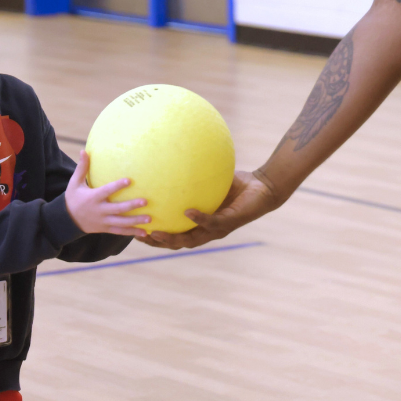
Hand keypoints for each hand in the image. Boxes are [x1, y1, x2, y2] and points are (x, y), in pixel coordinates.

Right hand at [64, 150, 149, 237]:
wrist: (66, 221)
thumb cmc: (73, 198)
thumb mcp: (74, 183)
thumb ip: (82, 168)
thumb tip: (84, 150)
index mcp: (93, 198)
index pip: (107, 191)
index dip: (117, 186)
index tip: (129, 180)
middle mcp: (100, 211)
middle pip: (118, 209)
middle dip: (132, 205)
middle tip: (145, 201)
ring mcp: (103, 222)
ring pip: (121, 223)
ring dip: (136, 221)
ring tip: (150, 218)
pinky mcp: (106, 229)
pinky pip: (120, 232)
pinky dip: (132, 233)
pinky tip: (144, 233)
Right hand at [137, 170, 278, 249]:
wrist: (263, 188)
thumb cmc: (237, 184)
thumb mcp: (211, 179)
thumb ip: (194, 174)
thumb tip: (174, 156)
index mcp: (201, 224)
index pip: (175, 235)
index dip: (157, 238)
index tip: (137, 232)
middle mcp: (208, 230)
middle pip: (178, 243)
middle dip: (158, 243)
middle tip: (140, 237)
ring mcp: (218, 228)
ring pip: (192, 240)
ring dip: (173, 238)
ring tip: (156, 233)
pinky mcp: (230, 221)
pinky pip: (212, 222)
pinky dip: (199, 218)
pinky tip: (188, 212)